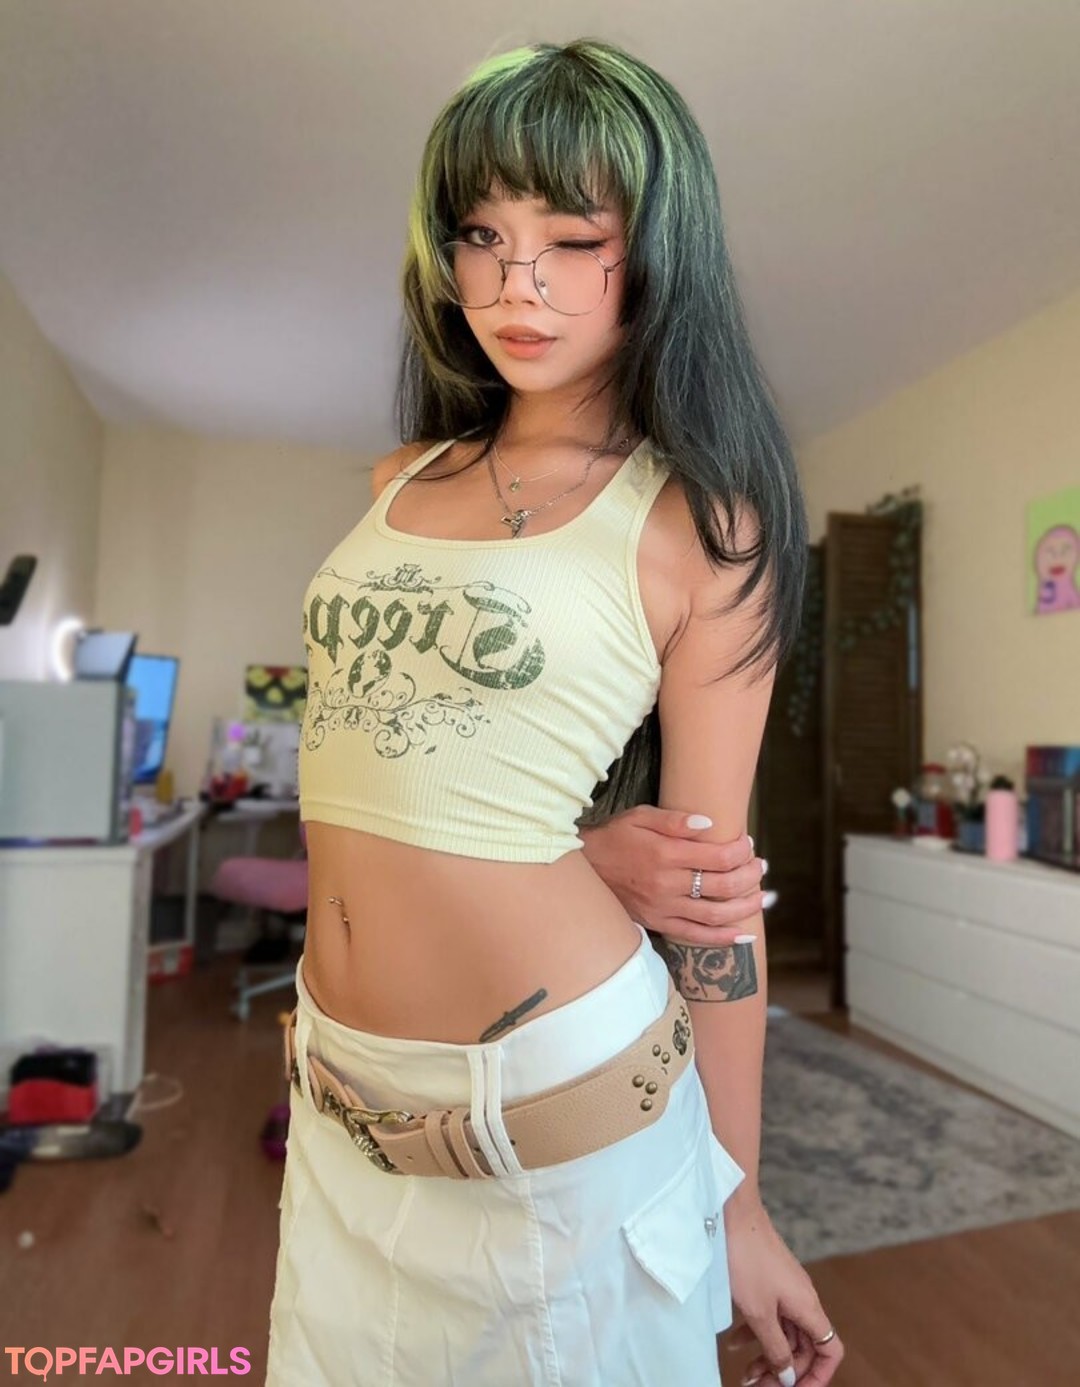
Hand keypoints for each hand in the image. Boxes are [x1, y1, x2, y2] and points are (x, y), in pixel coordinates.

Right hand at [579, 805, 768, 945]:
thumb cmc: (615, 837)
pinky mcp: (658, 923)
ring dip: (745, 907)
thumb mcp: (639, 817)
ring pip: (715, 914)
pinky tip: (743, 934)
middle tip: (761, 867)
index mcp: (665, 854)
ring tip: (762, 897)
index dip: (740, 851)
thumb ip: (674, 820)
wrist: (583, 868)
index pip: (718, 856)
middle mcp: (667, 884)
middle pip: (723, 886)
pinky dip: (723, 937)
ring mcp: (663, 908)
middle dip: (750, 876)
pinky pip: (695, 936)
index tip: (747, 844)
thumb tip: (710, 824)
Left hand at [724, 1199, 843, 1386]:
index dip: (819, 1376)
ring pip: (785, 1333)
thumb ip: (775, 1347)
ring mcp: (786, 1289)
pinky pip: (770, 1316)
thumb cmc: (747, 1258)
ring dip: (767, 1356)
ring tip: (744, 1376)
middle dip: (785, 1372)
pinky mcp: (769, 1280)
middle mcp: (802, 1299)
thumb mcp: (759, 1312)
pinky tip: (734, 1344)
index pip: (830, 1351)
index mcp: (808, 1308)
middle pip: (805, 1348)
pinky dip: (755, 1333)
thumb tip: (789, 1376)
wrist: (732, 1212)